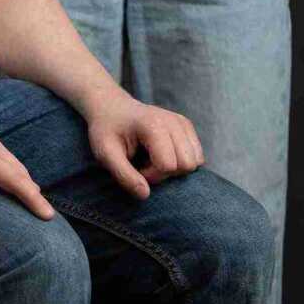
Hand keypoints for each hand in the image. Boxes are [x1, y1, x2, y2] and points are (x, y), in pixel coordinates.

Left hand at [85, 90, 203, 198]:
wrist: (112, 108)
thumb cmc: (107, 131)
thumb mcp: (106, 154)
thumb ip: (123, 175)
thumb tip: (146, 195)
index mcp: (153, 124)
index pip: (168, 165)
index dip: (151, 175)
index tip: (135, 167)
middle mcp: (173, 120)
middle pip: (186, 164)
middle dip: (166, 173)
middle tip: (145, 164)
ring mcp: (182, 121)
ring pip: (195, 161)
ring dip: (175, 168)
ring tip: (153, 159)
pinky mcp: (187, 126)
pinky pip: (198, 156)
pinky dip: (182, 162)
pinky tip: (163, 154)